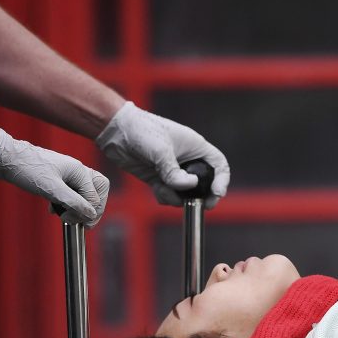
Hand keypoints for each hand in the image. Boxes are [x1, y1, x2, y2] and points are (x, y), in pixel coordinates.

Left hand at [0, 129, 109, 226]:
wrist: (6, 160)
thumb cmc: (28, 170)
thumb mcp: (51, 189)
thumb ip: (73, 202)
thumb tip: (90, 214)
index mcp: (79, 171)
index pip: (95, 196)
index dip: (91, 213)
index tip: (83, 225)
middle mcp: (77, 171)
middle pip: (97, 191)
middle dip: (91, 208)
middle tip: (82, 222)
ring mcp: (68, 174)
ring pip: (84, 193)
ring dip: (78, 207)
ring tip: (65, 216)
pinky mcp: (58, 178)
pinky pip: (71, 193)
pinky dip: (66, 203)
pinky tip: (54, 209)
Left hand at [95, 101, 229, 208]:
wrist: (116, 132)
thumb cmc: (141, 130)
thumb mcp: (160, 150)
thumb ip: (174, 171)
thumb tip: (189, 187)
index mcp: (195, 147)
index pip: (218, 165)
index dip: (221, 180)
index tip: (216, 193)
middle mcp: (187, 160)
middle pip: (205, 183)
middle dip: (203, 196)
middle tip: (202, 206)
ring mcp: (173, 170)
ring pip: (186, 193)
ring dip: (178, 198)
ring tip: (165, 190)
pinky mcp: (160, 179)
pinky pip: (170, 195)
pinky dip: (165, 197)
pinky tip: (156, 190)